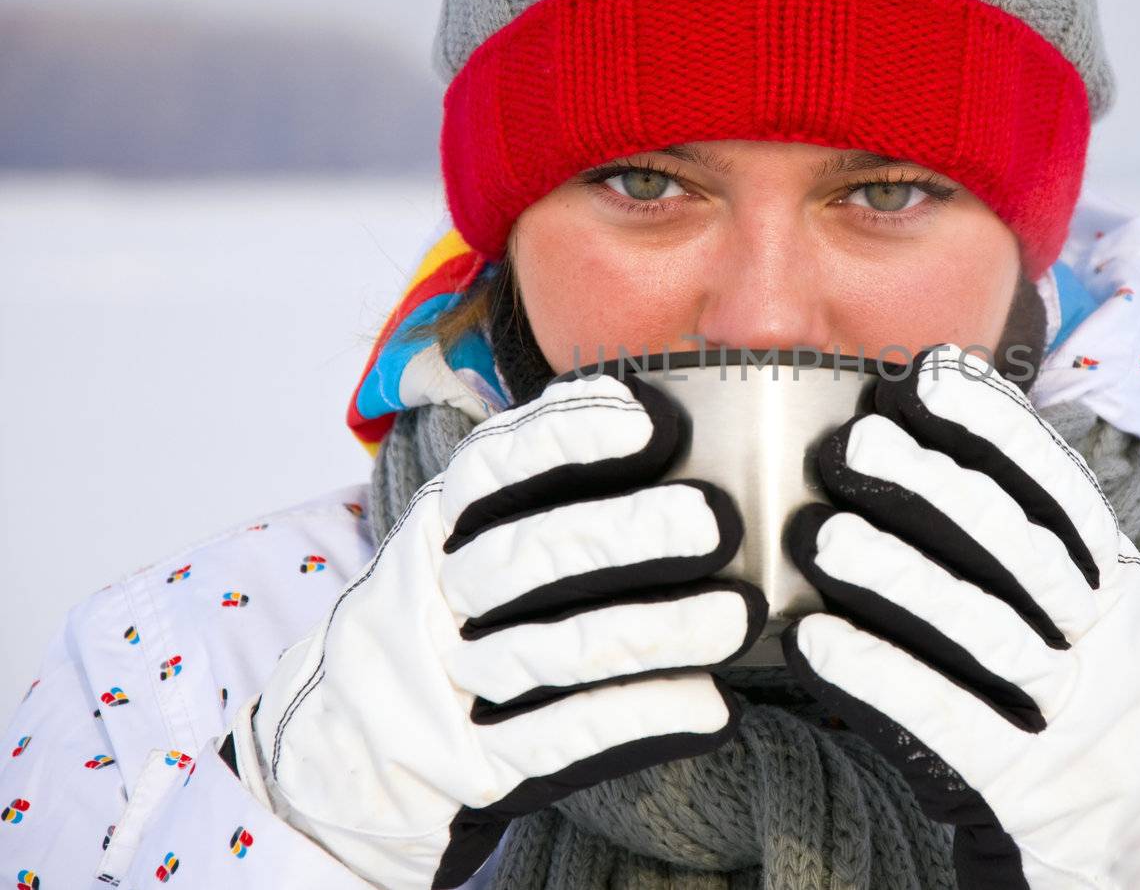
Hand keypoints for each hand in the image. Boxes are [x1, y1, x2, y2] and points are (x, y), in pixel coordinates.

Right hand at [238, 372, 764, 888]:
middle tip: (717, 521)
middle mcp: (435, 594)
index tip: (654, 421)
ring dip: (652, 631)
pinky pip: (559, 741)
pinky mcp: (471, 767)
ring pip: (553, 650)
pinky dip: (639, 720)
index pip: (500, 462)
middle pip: (530, 555)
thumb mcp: (477, 540)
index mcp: (444, 523)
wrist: (352, 749)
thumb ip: (550, 490)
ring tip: (738, 618)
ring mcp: (446, 682)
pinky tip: (711, 708)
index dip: (574, 436)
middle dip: (628, 533)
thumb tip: (674, 426)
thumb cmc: (460, 618)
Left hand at [782, 344, 1139, 888]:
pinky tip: (815, 642)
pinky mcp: (1025, 787)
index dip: (994, 428)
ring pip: (986, 632)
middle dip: (935, 489)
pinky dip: (881, 676)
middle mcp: (1106, 640)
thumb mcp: (1072, 610)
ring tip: (820, 535)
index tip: (925, 377)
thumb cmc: (1063, 693)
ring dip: (898, 577)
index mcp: (1113, 584)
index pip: (1059, 491)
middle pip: (1020, 551)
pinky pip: (951, 725)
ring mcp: (1073, 717)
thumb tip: (913, 426)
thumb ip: (1013, 539)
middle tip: (854, 445)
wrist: (1126, 834)